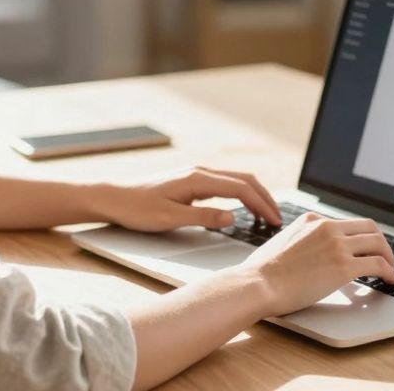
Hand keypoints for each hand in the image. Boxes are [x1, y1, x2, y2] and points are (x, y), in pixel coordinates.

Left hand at [101, 166, 282, 232]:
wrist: (115, 197)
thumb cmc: (138, 208)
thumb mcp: (170, 218)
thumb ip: (203, 218)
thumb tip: (233, 217)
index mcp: (197, 179)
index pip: (240, 188)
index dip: (261, 204)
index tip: (274, 221)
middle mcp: (200, 172)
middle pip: (244, 180)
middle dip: (265, 198)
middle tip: (278, 219)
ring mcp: (196, 175)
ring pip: (236, 181)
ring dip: (255, 195)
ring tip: (267, 214)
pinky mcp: (192, 182)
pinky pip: (225, 185)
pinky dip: (241, 194)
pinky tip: (244, 207)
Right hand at [235, 212, 393, 315]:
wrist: (258, 283)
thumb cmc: (262, 272)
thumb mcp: (282, 242)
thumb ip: (299, 241)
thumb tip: (305, 253)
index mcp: (312, 220)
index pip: (347, 223)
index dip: (361, 236)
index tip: (366, 247)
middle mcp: (327, 227)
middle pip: (368, 227)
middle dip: (380, 242)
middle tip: (385, 256)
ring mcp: (337, 245)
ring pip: (377, 243)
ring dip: (389, 257)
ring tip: (391, 269)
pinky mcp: (343, 266)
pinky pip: (377, 265)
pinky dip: (389, 271)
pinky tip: (391, 280)